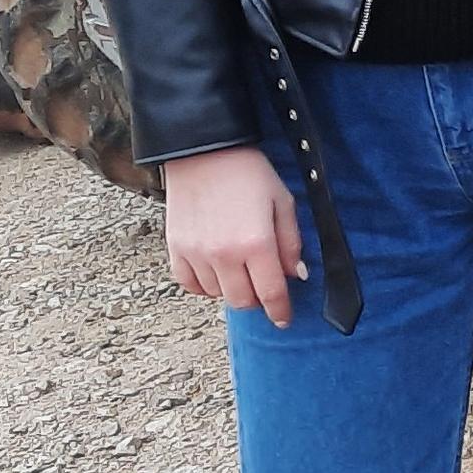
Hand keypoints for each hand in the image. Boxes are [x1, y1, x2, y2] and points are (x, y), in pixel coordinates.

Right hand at [162, 146, 306, 327]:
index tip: (284, 319)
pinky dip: (204, 285)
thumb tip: (296, 274)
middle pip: (243, 301)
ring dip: (232, 288)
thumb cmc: (248, 173)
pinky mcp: (175, 249)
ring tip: (239, 268)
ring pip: (217, 294)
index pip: (271, 293)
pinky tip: (215, 270)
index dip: (280, 311)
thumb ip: (291, 242)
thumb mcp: (282, 202)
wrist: (202, 152)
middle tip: (262, 284)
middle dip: (258, 298)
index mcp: (256, 243)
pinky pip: (190, 285)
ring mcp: (196, 254)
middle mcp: (224, 254)